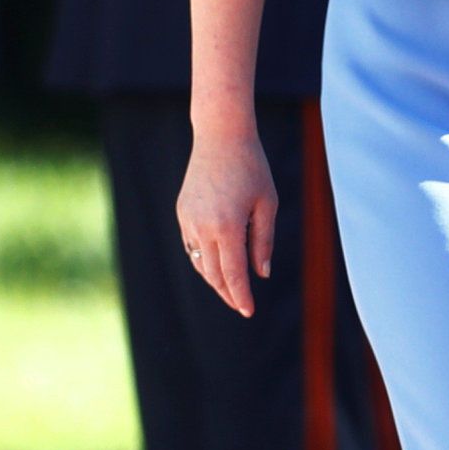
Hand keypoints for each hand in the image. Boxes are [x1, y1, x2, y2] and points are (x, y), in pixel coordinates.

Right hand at [177, 122, 279, 317]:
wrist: (220, 138)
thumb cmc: (252, 168)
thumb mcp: (266, 204)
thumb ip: (263, 241)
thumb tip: (261, 274)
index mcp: (227, 227)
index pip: (233, 274)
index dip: (240, 296)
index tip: (249, 311)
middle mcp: (203, 228)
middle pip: (214, 274)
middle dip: (228, 293)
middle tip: (242, 306)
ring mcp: (188, 222)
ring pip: (200, 263)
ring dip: (215, 279)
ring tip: (232, 289)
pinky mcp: (182, 214)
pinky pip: (192, 246)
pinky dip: (205, 260)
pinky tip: (218, 264)